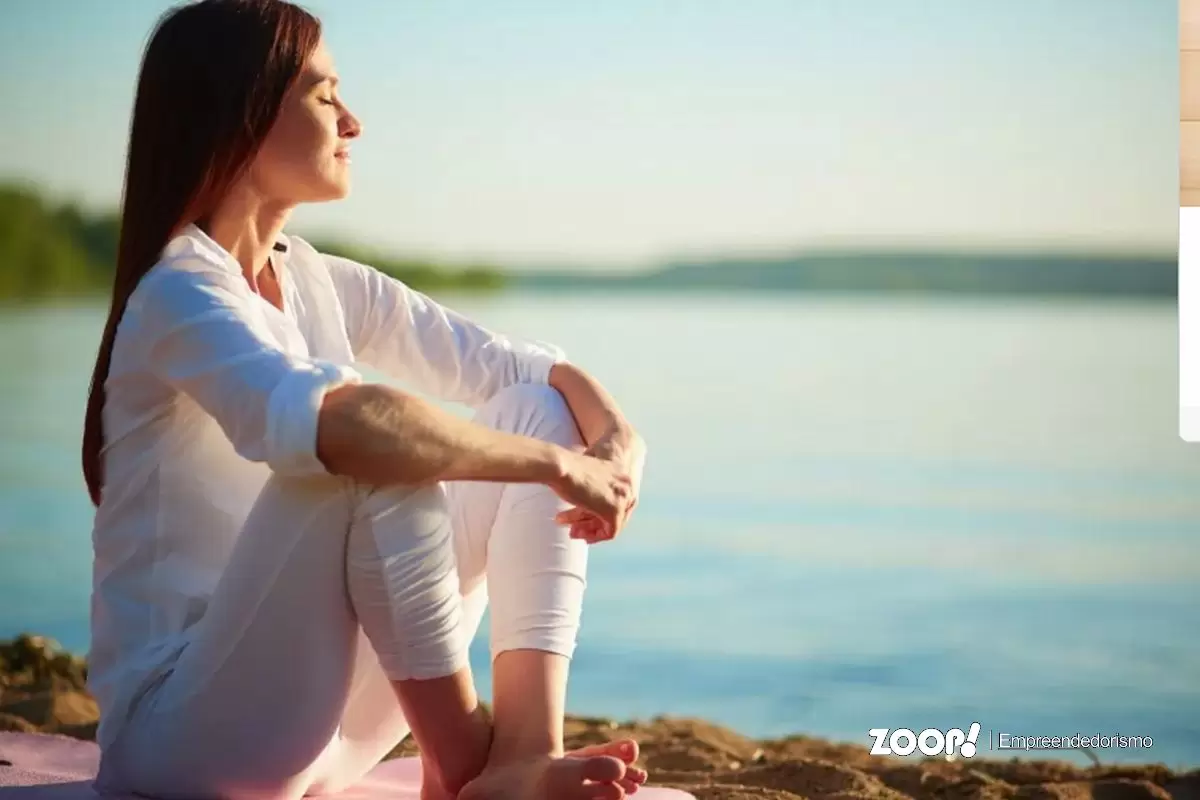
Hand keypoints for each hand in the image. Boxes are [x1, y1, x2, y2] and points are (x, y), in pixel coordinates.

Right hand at [554, 427, 644, 542]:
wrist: (560, 467)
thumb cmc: (566, 469)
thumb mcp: (586, 478)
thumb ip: (594, 491)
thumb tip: (590, 507)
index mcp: (623, 473)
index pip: (617, 500)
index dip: (598, 512)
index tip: (583, 518)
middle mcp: (627, 485)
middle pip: (615, 512)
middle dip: (592, 522)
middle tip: (574, 527)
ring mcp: (622, 498)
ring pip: (612, 523)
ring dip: (589, 529)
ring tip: (571, 531)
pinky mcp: (614, 510)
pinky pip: (610, 532)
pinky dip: (595, 536)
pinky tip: (578, 534)